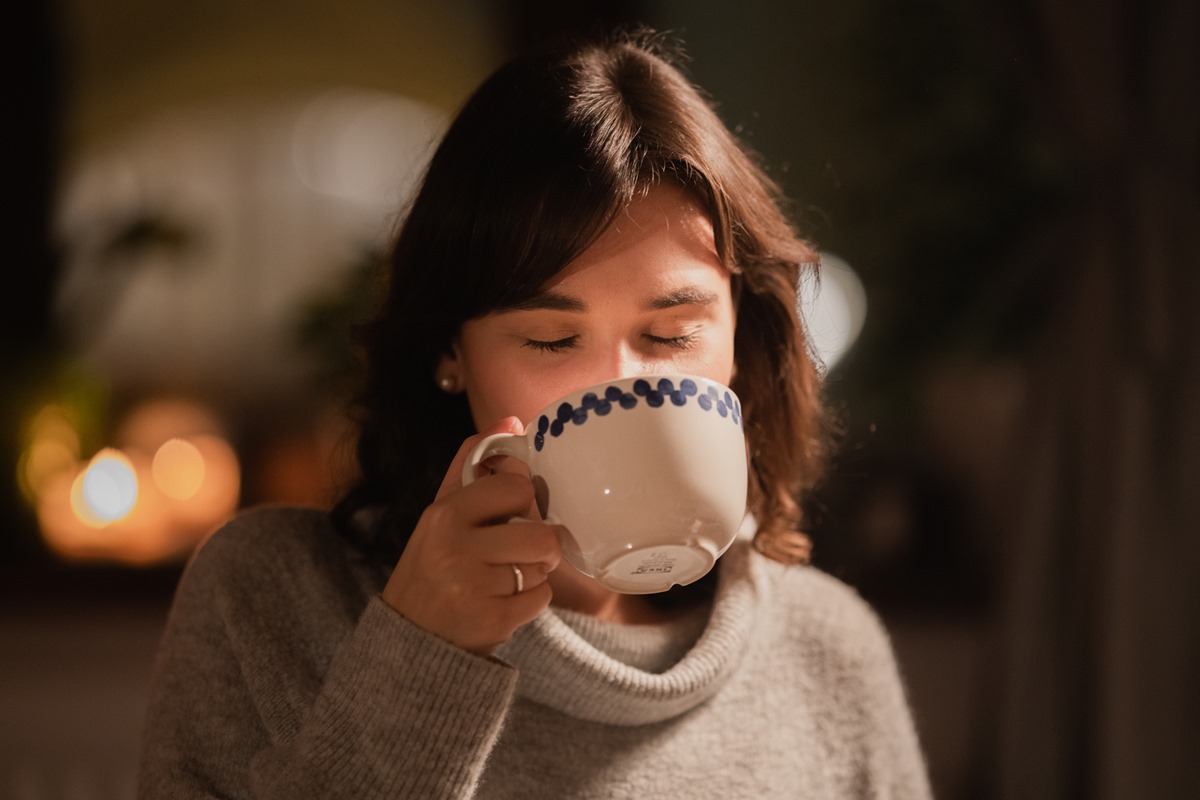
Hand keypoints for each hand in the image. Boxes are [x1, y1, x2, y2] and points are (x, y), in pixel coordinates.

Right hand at [381, 417, 561, 655]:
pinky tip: (503, 601)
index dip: (524, 498)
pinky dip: (531, 601)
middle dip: (539, 541)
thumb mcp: (441, 513)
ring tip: (508, 576)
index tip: (512, 510)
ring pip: (542, 566)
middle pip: (540, 532)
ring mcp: (472, 587)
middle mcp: (454, 548)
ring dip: (535, 572)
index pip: (515, 486)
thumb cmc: (433, 565)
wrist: (409, 637)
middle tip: (519, 549)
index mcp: (444, 514)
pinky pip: (540, 598)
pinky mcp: (491, 621)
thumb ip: (472, 467)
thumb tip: (509, 421)